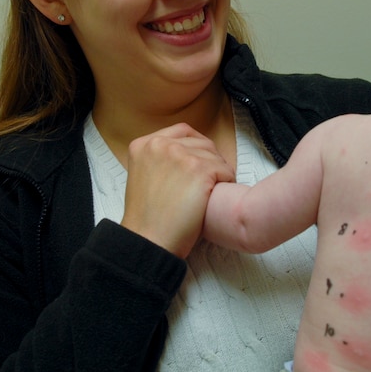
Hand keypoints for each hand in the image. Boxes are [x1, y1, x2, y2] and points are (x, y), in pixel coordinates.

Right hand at [121, 123, 234, 257]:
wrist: (149, 240)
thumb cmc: (150, 217)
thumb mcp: (145, 175)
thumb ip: (161, 158)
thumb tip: (190, 151)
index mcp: (144, 144)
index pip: (183, 131)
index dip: (197, 147)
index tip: (201, 162)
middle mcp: (160, 144)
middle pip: (202, 142)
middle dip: (210, 161)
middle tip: (210, 181)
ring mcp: (180, 155)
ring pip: (215, 156)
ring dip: (219, 173)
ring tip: (212, 191)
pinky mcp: (199, 169)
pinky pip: (225, 169)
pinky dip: (226, 182)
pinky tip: (216, 196)